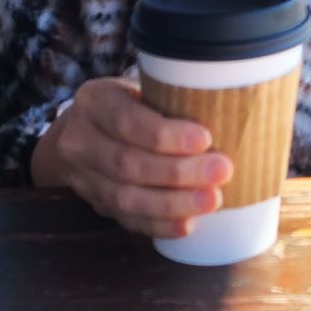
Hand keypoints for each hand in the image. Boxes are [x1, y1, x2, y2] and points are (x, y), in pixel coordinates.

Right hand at [31, 76, 231, 238]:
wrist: (84, 129)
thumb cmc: (132, 102)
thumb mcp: (141, 85)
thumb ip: (171, 94)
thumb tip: (232, 105)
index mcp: (94, 100)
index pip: (127, 121)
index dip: (166, 135)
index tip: (205, 139)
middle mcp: (79, 139)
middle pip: (127, 163)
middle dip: (177, 172)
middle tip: (221, 171)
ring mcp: (81, 177)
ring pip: (125, 198)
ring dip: (172, 204)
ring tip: (211, 201)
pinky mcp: (94, 203)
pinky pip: (126, 219)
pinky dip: (158, 224)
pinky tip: (187, 225)